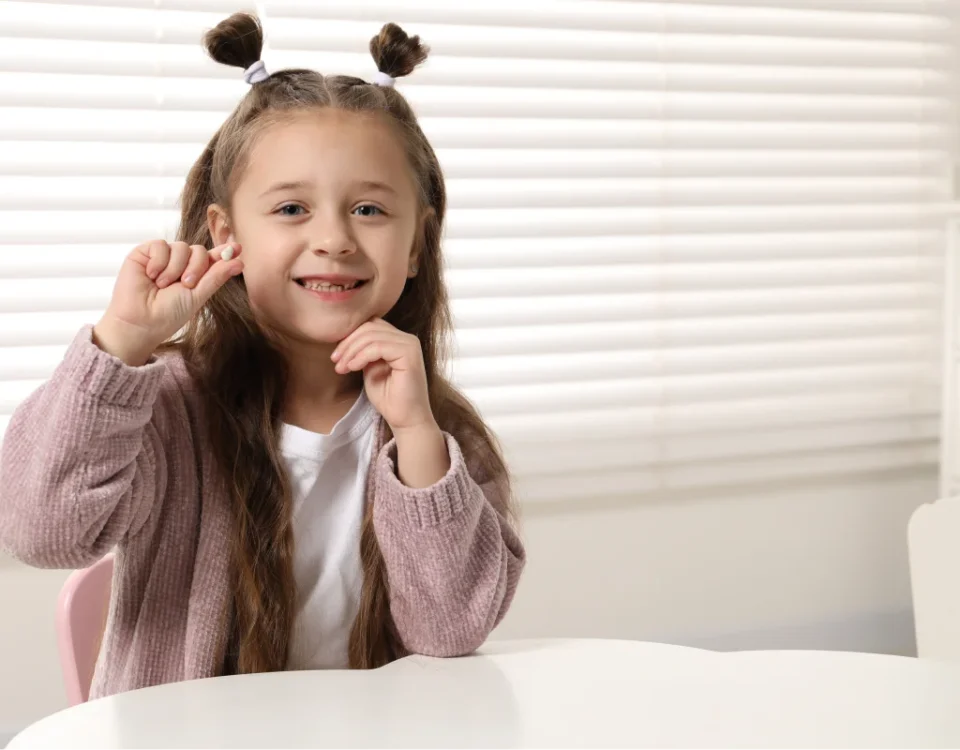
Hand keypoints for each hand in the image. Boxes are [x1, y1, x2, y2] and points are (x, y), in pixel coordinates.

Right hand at [94, 239, 243, 364]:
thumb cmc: (168, 314)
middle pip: (199, 250)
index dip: (225, 252)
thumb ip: (216, 277)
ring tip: (163, 285)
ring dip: (175, 268)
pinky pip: (160, 245)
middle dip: (196, 267)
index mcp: (195, 275)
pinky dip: (159, 262)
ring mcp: (162, 257)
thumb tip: (240, 261)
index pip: (212, 258)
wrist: (141, 322)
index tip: (238, 248)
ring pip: (181, 247)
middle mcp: (180, 264)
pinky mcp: (144, 253)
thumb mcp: (198, 295)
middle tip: (186, 285)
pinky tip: (151, 276)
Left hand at [331, 318, 435, 434]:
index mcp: (398, 339)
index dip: (349, 336)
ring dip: (351, 351)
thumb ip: (364, 352)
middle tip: (335, 362)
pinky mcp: (409, 354)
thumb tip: (346, 339)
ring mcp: (409, 344)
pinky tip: (353, 368)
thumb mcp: (370, 369)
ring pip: (371, 335)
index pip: (370, 325)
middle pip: (369, 327)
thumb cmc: (389, 398)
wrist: (405, 419)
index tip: (336, 356)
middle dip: (347, 343)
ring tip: (341, 368)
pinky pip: (378, 346)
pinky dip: (361, 356)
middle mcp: (407, 338)